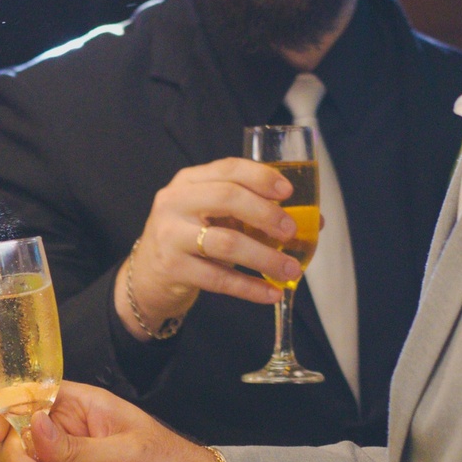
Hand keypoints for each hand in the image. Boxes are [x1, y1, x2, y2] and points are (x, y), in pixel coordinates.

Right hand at [116, 159, 298, 339]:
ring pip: (226, 243)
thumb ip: (254, 212)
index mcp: (188, 181)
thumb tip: (315, 221)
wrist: (146, 278)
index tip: (288, 192)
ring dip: (264, 257)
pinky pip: (219, 279)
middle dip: (266, 214)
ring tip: (291, 269)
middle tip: (291, 231)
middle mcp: (174, 202)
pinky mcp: (172, 268)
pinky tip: (272, 293)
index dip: (261, 177)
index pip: (228, 168)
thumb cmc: (189, 240)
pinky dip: (250, 287)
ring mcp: (170, 236)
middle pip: (227, 198)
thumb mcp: (212, 217)